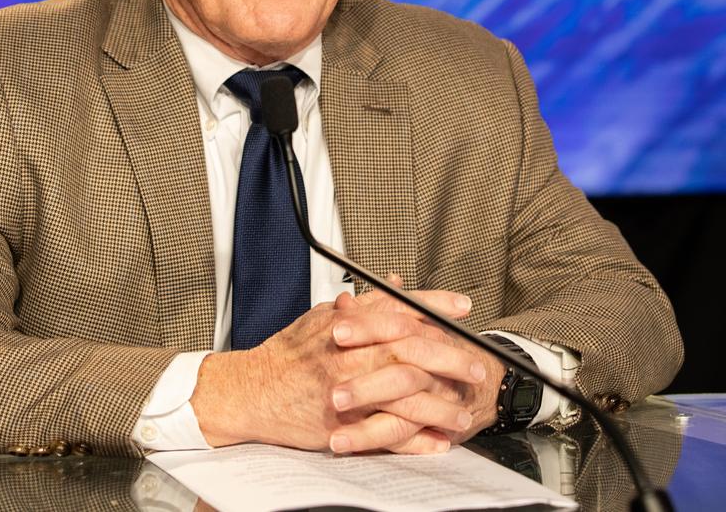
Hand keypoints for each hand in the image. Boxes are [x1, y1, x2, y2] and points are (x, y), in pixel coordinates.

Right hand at [190, 284, 481, 453]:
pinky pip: (385, 433)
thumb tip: (394, 284)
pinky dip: (414, 440)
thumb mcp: (321, 318)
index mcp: (343, 325)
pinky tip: (436, 442)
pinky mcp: (340, 424)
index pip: (396, 309)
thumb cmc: (286, 355)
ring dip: (439, 404)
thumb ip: (361, 304)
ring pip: (402, 394)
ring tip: (464, 412)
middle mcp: (345, 354)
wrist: (249, 392)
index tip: (462, 308)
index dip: (433, 306)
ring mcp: (344, 390)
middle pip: (408, 350)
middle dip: (448, 357)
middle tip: (476, 365)